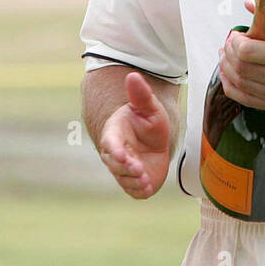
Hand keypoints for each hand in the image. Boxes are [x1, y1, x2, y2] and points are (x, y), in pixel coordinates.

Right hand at [98, 72, 171, 198]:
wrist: (154, 142)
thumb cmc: (147, 122)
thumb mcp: (149, 108)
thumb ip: (141, 95)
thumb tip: (133, 75)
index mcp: (114, 134)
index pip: (110, 143)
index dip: (114, 150)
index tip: (122, 155)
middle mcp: (115, 154)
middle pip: (114, 163)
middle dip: (125, 168)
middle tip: (139, 169)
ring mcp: (123, 169)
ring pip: (123, 177)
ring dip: (133, 181)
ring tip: (146, 180)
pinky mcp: (133, 182)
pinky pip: (132, 190)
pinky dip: (139, 190)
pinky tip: (147, 188)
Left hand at [219, 0, 264, 114]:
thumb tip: (251, 4)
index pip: (248, 52)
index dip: (234, 43)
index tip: (234, 37)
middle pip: (242, 70)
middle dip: (228, 56)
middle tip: (227, 47)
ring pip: (243, 88)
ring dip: (228, 73)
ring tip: (227, 60)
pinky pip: (251, 102)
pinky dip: (236, 90)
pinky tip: (232, 79)